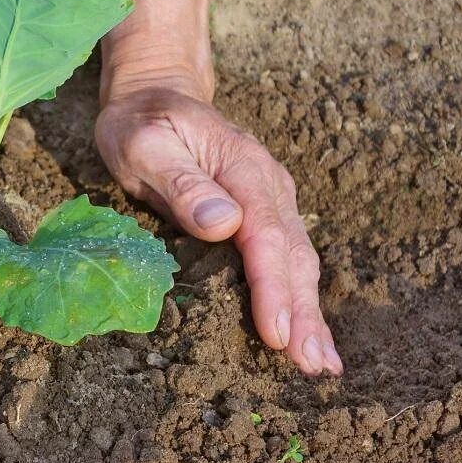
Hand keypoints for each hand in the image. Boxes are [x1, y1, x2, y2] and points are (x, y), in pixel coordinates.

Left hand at [96, 70, 342, 376]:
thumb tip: (225, 223)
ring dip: (310, 312)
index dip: (272, 288)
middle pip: (294, 255)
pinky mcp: (267, 213)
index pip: (265, 236)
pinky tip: (307, 333)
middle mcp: (269, 185)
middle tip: (313, 366)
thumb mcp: (145, 145)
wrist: (156, 96)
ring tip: (320, 363)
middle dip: (304, 313)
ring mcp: (273, 199)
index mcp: (241, 168)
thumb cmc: (142, 124)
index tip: (276, 333)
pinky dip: (300, 297)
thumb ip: (183, 183)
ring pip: (299, 261)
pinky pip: (288, 259)